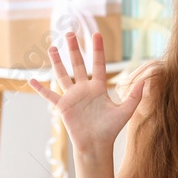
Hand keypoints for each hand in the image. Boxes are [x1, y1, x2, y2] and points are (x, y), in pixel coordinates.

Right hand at [28, 33, 142, 157]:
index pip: (98, 64)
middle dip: (74, 49)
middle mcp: (84, 89)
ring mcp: (72, 97)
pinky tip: (32, 79)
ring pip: (62, 75)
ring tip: (52, 47)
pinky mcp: (63, 106)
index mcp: (99, 88)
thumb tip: (146, 80)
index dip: (97, 50)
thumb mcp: (126, 110)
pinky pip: (49, 95)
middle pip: (78, 65)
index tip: (96, 34)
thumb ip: (135, 95)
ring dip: (57, 62)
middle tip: (69, 33)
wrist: (97, 144)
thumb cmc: (111, 128)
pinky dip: (40, 88)